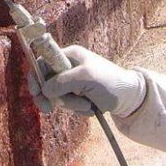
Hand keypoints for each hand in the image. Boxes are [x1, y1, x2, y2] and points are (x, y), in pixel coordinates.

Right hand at [26, 45, 145, 117]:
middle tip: (51, 110)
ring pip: (57, 96)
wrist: (129, 98)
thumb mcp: (86, 78)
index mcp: (69, 55)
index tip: (36, 92)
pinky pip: (67, 105)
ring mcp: (73, 81)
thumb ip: (63, 81)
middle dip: (54, 96)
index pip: (43, 62)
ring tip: (87, 105)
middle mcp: (69, 67)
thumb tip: (44, 90)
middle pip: (47, 82)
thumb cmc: (110, 82)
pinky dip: (76, 109)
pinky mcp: (77, 95)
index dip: (36, 76)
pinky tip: (90, 107)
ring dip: (70, 104)